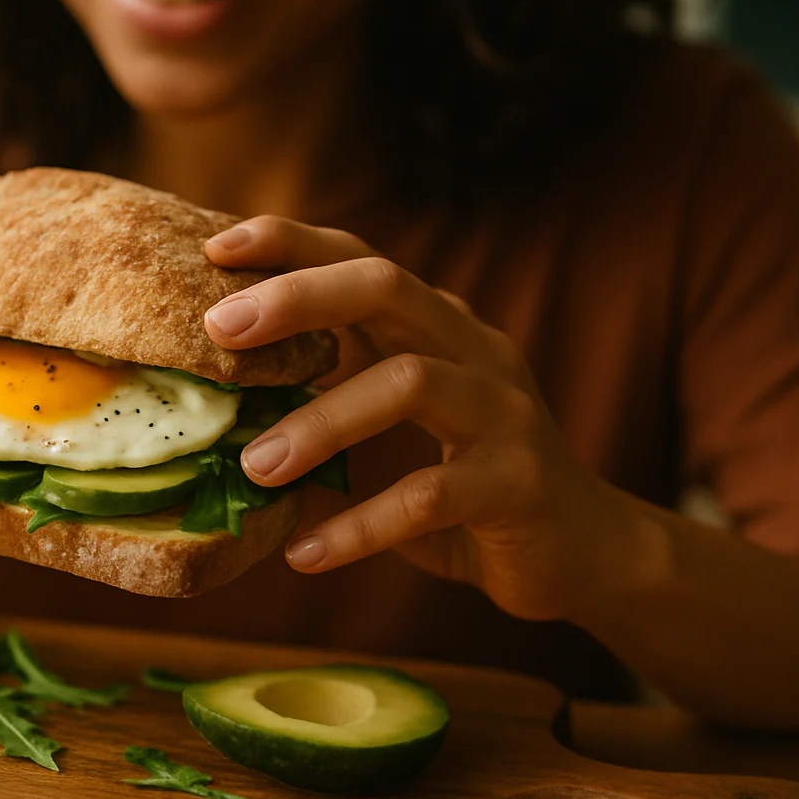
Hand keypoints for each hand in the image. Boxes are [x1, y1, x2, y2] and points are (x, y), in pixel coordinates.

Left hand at [202, 215, 662, 622]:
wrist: (583, 552)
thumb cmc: (470, 482)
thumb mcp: (400, 425)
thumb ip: (331, 399)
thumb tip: (219, 410)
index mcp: (439, 327)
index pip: (362, 259)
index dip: (292, 244)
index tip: (215, 247)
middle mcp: (474, 349)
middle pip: (387, 288)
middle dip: (299, 298)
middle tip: (219, 330)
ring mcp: (503, 412)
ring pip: (408, 384)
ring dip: (321, 422)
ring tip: (255, 467)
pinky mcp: (518, 484)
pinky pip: (430, 496)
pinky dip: (361, 525)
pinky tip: (306, 555)